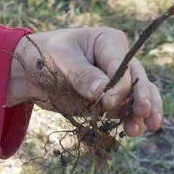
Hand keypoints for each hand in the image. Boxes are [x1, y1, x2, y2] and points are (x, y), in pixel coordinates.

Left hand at [7, 28, 162, 136]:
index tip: (109, 102)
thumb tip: (103, 93)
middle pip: (139, 80)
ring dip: (143, 113)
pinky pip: (125, 110)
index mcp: (109, 42)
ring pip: (139, 96)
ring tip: (141, 128)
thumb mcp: (61, 57)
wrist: (29, 73)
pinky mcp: (108, 101)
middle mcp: (117, 61)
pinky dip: (130, 119)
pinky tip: (132, 131)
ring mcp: (115, 83)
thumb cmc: (44, 55)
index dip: (121, 85)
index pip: (123, 65)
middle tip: (143, 115)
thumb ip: (82, 74)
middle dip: (144, 98)